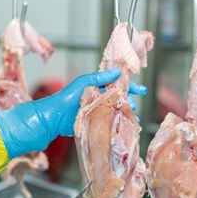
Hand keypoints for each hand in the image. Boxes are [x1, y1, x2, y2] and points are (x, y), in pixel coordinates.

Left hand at [0, 69, 146, 158]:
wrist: (55, 117)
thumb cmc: (67, 97)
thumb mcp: (85, 82)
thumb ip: (101, 77)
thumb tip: (117, 71)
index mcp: (97, 86)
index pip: (118, 85)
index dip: (130, 87)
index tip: (141, 90)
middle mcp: (99, 98)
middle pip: (120, 99)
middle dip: (129, 101)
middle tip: (133, 105)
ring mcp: (98, 110)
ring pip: (117, 110)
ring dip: (126, 113)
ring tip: (132, 118)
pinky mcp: (95, 122)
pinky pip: (110, 121)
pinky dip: (118, 123)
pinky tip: (124, 126)